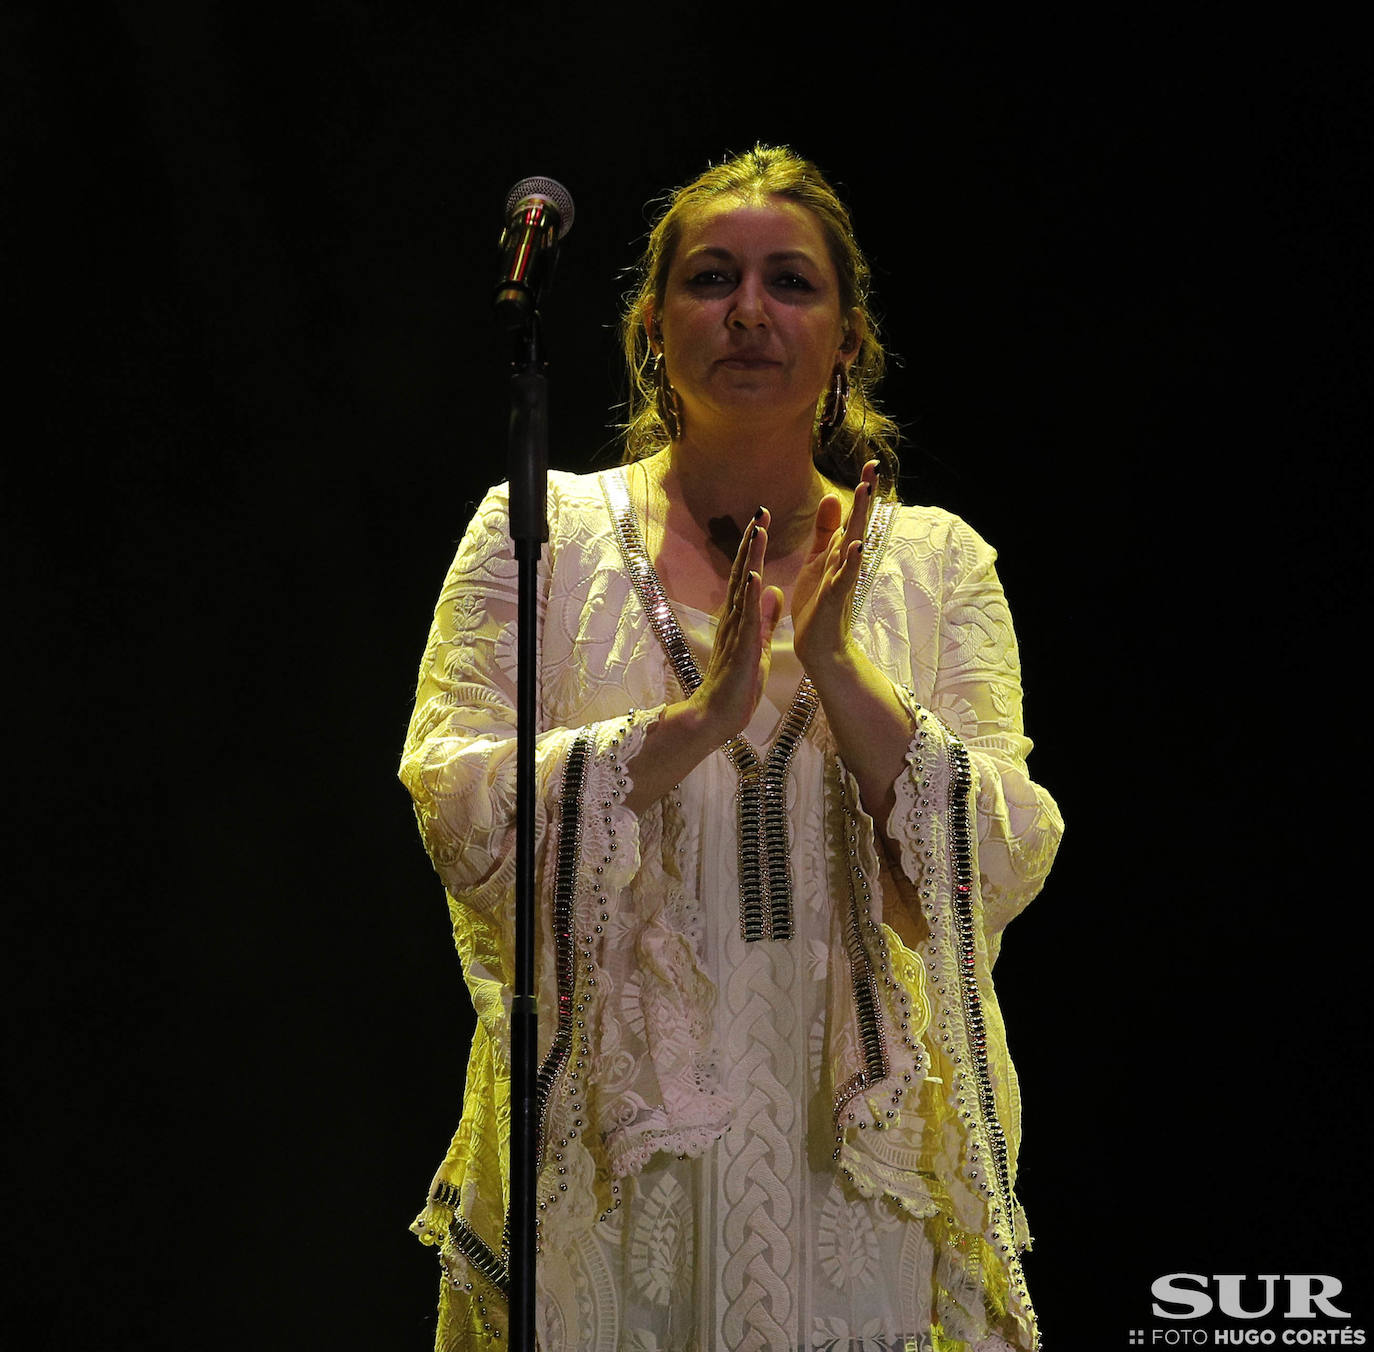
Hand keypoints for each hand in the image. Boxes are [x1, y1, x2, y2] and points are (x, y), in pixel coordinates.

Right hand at [688, 510, 782, 740]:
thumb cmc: (738, 684)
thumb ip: (764, 617)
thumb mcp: (758, 644)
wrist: (718, 715)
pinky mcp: (741, 648)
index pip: (745, 575)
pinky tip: (755, 575)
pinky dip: (750, 596)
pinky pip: (746, 619)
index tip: (762, 521)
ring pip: (742, 588)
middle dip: (751, 542)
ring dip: (750, 559)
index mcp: (739, 618)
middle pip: (741, 572)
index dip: (753, 548)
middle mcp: (733, 618)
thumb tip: (772, 589)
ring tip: (758, 531)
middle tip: (760, 511)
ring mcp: (735, 632)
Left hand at [792, 460, 878, 673]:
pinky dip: (850, 562)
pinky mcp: (834, 598)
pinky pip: (844, 577)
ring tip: (866, 493)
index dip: (862, 491)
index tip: (869, 463)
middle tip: (873, 467)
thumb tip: (833, 496)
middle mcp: (845, 562)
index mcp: (839, 551)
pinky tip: (856, 545)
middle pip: (858, 523)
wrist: (819, 645)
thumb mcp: (818, 560)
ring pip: (853, 544)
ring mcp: (842, 579)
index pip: (853, 515)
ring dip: (860, 519)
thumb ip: (825, 531)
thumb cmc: (818, 603)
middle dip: (865, 496)